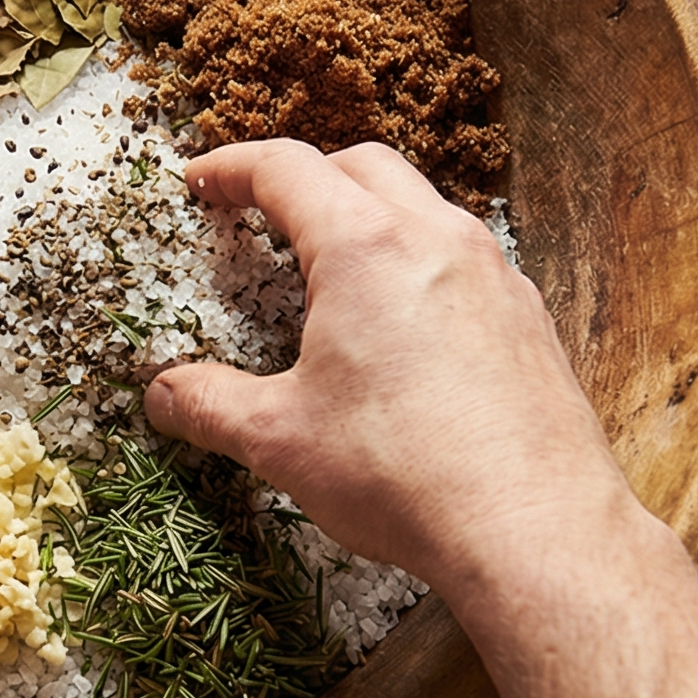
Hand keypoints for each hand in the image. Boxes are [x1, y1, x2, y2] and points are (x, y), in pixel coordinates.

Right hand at [143, 140, 634, 588]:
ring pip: (423, 208)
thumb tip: (163, 395)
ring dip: (369, 217)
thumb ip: (210, 405)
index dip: (230, 167)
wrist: (534, 531)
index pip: (285, 168)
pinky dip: (418, 263)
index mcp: (366, 247)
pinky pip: (464, 260)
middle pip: (361, 167)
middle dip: (304, 176)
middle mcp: (438, 239)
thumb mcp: (281, 440)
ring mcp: (494, 275)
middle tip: (261, 212)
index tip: (200, 181)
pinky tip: (402, 324)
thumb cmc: (406, 475)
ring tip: (331, 268)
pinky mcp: (529, 319)